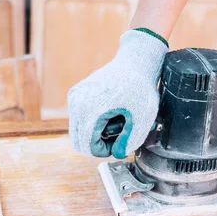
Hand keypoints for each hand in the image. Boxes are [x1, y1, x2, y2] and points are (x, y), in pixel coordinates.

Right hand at [68, 29, 167, 157]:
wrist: (135, 61)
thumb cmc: (140, 88)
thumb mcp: (142, 118)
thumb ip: (130, 141)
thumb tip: (118, 154)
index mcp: (90, 111)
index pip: (87, 147)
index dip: (104, 151)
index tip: (120, 143)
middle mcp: (77, 104)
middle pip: (78, 141)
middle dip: (98, 144)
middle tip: (118, 137)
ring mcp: (74, 97)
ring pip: (77, 130)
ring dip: (94, 133)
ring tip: (115, 122)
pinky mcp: (76, 92)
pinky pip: (78, 117)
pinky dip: (91, 121)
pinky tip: (109, 113)